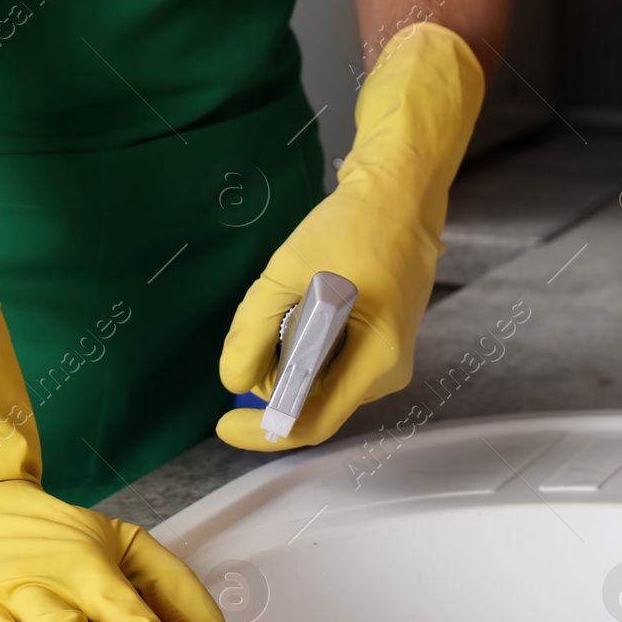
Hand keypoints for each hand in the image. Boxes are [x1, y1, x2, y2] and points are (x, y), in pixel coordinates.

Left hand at [217, 23, 485, 449]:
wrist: (399, 190)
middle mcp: (386, 371)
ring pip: (319, 383)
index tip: (222, 421)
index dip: (263, 431)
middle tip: (255, 329)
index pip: (313, 423)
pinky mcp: (380, 342)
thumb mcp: (288, 275)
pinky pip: (331, 363)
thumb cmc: (354, 227)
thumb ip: (254, 332)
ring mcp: (386, 358)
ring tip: (288, 303)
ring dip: (287, 359)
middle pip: (313, 404)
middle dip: (272, 382)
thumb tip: (233, 380)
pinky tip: (301, 307)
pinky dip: (303, 346)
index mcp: (377, 361)